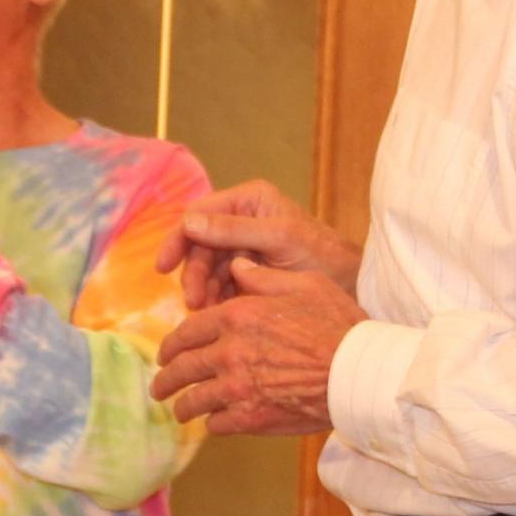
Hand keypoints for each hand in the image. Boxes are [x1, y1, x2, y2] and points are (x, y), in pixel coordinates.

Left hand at [152, 259, 357, 434]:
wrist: (358, 372)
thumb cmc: (337, 324)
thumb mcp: (303, 285)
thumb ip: (262, 277)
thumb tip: (236, 265)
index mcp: (236, 316)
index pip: (186, 332)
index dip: (170, 346)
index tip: (165, 355)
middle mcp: (229, 351)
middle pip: (181, 368)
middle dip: (165, 379)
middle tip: (159, 387)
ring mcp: (237, 387)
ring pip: (192, 400)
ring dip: (182, 407)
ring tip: (179, 411)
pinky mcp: (251, 417)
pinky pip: (216, 423)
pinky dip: (213, 423)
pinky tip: (215, 422)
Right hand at [159, 181, 357, 310]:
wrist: (352, 287)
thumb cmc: (322, 256)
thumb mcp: (279, 239)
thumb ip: (234, 230)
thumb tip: (188, 223)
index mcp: (248, 201)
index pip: (199, 214)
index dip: (177, 238)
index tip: (163, 267)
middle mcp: (241, 220)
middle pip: (199, 245)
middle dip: (194, 273)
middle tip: (194, 301)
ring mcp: (243, 248)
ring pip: (207, 269)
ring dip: (204, 290)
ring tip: (207, 311)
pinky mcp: (247, 274)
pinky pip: (220, 285)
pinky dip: (216, 300)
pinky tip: (218, 314)